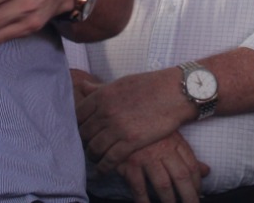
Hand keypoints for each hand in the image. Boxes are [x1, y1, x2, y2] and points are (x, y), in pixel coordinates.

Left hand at [76, 68, 192, 171]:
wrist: (176, 92)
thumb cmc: (150, 86)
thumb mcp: (121, 83)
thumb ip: (100, 88)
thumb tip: (82, 86)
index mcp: (102, 95)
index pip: (78, 115)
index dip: (78, 125)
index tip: (83, 130)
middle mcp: (106, 111)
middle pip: (84, 133)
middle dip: (84, 141)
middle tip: (88, 146)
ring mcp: (118, 127)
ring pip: (94, 148)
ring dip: (92, 156)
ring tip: (95, 158)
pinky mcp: (131, 142)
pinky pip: (109, 159)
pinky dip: (103, 167)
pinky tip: (102, 170)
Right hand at [113, 132, 210, 202]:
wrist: (121, 120)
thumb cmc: (149, 131)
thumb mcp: (170, 137)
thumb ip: (188, 156)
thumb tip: (206, 172)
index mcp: (175, 141)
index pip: (191, 166)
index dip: (197, 184)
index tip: (198, 194)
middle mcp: (163, 149)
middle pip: (181, 177)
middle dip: (189, 196)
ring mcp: (146, 157)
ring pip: (163, 185)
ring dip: (169, 201)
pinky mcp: (130, 163)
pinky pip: (139, 187)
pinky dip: (143, 200)